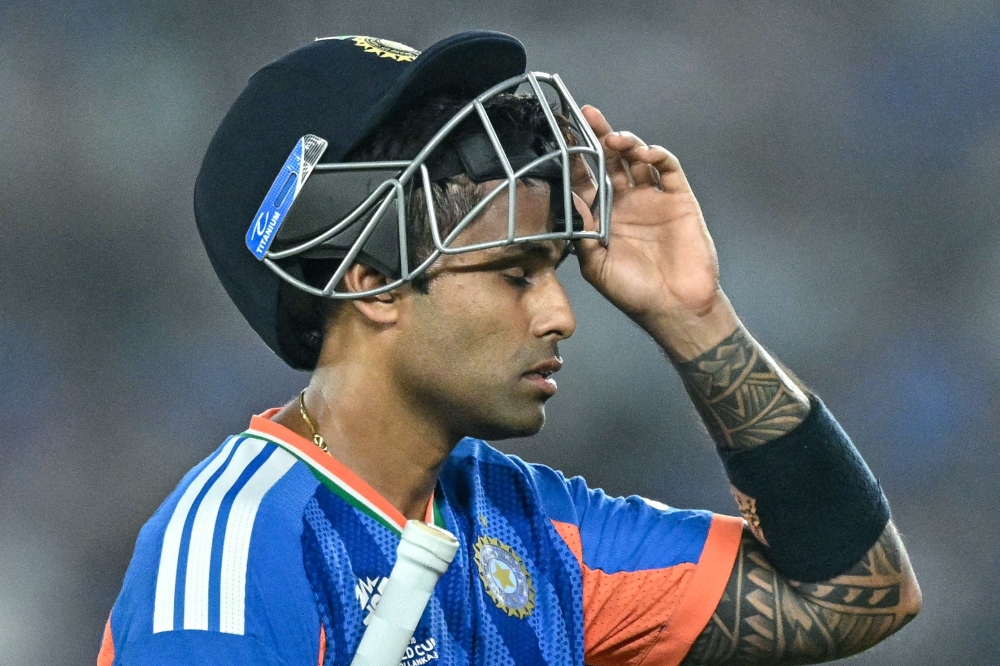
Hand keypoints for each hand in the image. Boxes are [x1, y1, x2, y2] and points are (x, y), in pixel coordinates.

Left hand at [572, 106, 737, 357]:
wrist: (674, 307)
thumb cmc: (633, 292)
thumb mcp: (596, 265)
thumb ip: (583, 234)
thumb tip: (568, 200)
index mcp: (605, 217)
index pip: (588, 179)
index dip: (577, 159)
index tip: (562, 137)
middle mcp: (628, 203)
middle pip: (611, 160)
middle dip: (599, 137)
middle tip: (588, 116)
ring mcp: (654, 199)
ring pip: (638, 159)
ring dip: (626, 143)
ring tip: (614, 139)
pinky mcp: (679, 199)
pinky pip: (667, 169)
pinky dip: (656, 155)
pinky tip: (642, 153)